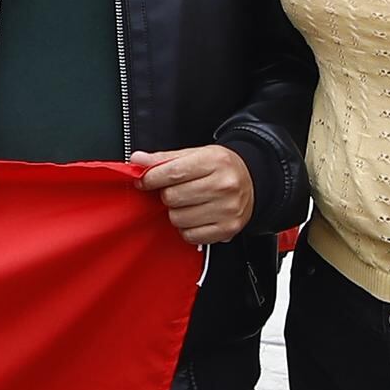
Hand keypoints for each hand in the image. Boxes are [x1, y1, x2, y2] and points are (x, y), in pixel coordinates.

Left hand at [131, 146, 254, 248]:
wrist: (252, 181)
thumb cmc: (220, 168)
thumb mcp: (195, 155)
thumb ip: (164, 159)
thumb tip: (137, 159)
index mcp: (214, 162)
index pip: (173, 172)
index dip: (151, 178)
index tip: (144, 180)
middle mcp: (224, 186)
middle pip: (173, 197)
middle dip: (167, 195)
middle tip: (176, 191)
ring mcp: (227, 209)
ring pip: (178, 218)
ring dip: (176, 213)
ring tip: (189, 203)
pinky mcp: (227, 229)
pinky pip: (189, 235)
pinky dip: (187, 228)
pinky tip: (196, 216)